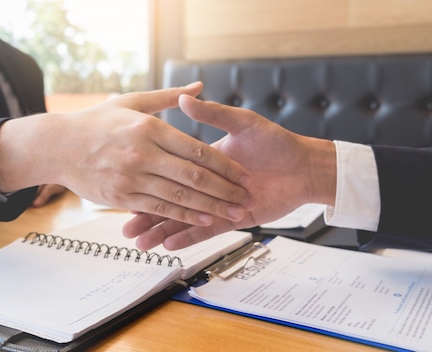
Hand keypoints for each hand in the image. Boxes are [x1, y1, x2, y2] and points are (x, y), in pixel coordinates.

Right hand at [0, 83, 254, 225]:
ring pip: (179, 198)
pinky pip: (158, 209)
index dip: (224, 165)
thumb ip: (168, 97)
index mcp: (149, 128)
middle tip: (246, 199)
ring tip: (233, 215)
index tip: (243, 174)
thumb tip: (200, 87)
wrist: (57, 146)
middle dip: (224, 191)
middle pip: (193, 177)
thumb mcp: (131, 101)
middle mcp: (142, 154)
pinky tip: (202, 222)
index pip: (196, 149)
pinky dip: (182, 218)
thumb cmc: (97, 121)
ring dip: (209, 209)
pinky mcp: (121, 198)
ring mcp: (131, 178)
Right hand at [123, 94, 336, 249]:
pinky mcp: (232, 219)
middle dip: (147, 215)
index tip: (126, 183)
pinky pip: (206, 231)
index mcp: (202, 159)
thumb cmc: (276, 141)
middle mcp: (205, 182)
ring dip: (161, 232)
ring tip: (139, 244)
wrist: (306, 167)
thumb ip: (214, 113)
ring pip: (184, 219)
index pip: (170, 170)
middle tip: (125, 229)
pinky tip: (168, 246)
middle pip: (170, 199)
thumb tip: (188, 95)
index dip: (148, 179)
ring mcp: (217, 202)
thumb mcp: (243, 122)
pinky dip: (189, 238)